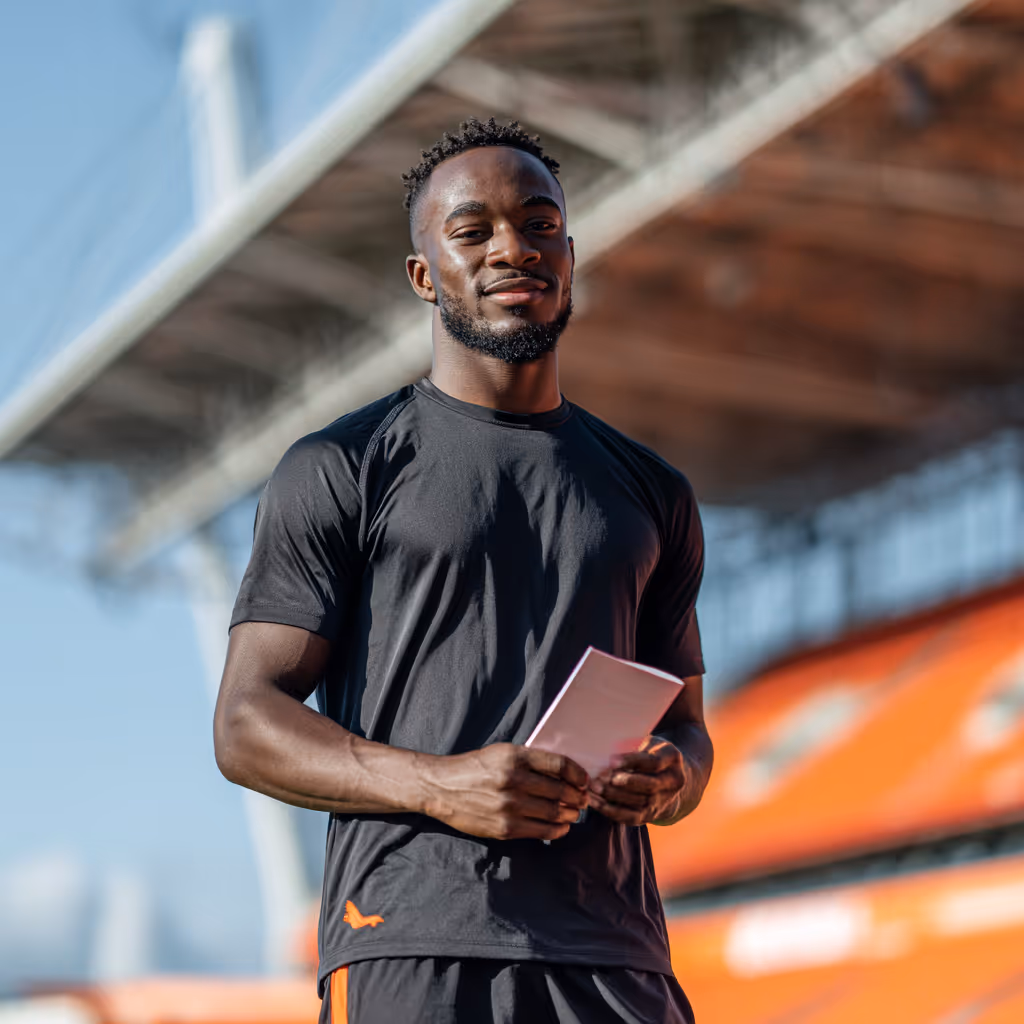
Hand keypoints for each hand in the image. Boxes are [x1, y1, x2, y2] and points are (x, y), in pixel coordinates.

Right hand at [418, 744, 589, 840]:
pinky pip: (541, 831)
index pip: (558, 764)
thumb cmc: (474, 768)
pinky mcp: (504, 828)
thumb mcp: (501, 753)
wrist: (440, 788)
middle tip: (583, 799)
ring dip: (570, 814)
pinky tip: (561, 827)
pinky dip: (557, 830)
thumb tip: (564, 773)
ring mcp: (509, 806)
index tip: (584, 780)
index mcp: (514, 756)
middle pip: (560, 790)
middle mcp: (513, 780)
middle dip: (577, 797)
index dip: (577, 773)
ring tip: (573, 813)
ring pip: (554, 812)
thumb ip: (530, 760)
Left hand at [588, 736, 689, 825]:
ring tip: (594, 788)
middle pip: (650, 786)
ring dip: (614, 796)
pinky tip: (595, 802)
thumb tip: (603, 748)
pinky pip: (632, 817)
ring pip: (640, 803)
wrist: (663, 776)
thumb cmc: (647, 752)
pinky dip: (612, 811)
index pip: (654, 762)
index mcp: (672, 758)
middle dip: (624, 783)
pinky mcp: (651, 815)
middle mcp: (673, 782)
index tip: (611, 760)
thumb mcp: (646, 742)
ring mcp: (664, 800)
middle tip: (601, 778)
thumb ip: (632, 746)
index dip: (632, 762)